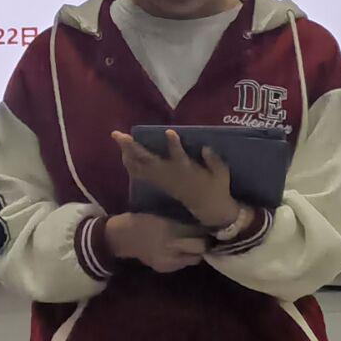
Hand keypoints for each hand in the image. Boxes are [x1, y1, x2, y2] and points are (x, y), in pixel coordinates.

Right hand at [103, 212, 209, 272]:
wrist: (122, 237)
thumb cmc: (144, 221)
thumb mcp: (166, 218)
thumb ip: (185, 225)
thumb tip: (205, 228)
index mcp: (172, 236)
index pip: (200, 242)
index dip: (206, 236)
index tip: (209, 230)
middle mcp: (172, 252)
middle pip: (198, 254)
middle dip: (202, 247)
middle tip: (201, 238)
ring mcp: (168, 263)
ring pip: (191, 261)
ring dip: (192, 253)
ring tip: (188, 244)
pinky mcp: (163, 269)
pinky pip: (180, 265)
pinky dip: (181, 258)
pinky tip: (175, 251)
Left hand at [111, 129, 240, 229]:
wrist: (209, 208)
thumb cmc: (216, 187)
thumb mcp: (221, 173)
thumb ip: (213, 160)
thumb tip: (205, 148)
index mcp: (187, 170)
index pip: (179, 156)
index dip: (174, 145)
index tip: (169, 132)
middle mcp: (171, 174)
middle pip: (148, 161)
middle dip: (134, 148)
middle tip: (120, 135)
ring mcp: (163, 179)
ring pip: (141, 167)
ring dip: (128, 153)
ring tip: (118, 138)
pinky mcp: (160, 183)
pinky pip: (140, 174)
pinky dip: (131, 164)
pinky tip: (123, 154)